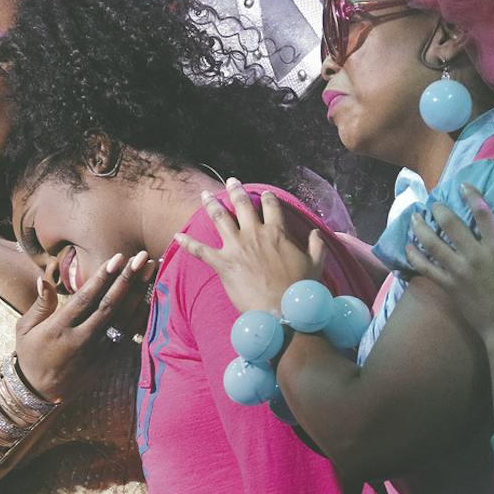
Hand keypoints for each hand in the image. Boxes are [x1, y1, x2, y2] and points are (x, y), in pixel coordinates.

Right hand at [14, 250, 148, 400]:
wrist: (42, 393)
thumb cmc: (31, 354)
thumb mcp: (25, 329)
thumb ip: (40, 304)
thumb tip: (43, 279)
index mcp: (59, 328)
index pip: (86, 299)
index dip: (103, 278)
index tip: (117, 259)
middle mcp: (81, 339)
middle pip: (109, 306)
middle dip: (127, 280)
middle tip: (141, 257)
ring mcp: (97, 351)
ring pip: (123, 319)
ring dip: (138, 293)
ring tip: (150, 270)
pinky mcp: (107, 360)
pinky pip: (128, 335)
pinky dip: (140, 316)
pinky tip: (150, 297)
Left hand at [177, 178, 323, 314]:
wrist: (280, 311)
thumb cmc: (299, 290)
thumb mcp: (315, 265)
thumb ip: (316, 246)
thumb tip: (316, 233)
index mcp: (277, 232)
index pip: (271, 207)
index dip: (268, 198)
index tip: (265, 193)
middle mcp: (254, 233)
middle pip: (242, 204)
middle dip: (236, 191)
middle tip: (230, 182)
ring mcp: (236, 247)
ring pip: (219, 218)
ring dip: (211, 204)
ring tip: (205, 194)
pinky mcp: (222, 263)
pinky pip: (200, 250)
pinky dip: (187, 242)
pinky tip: (177, 236)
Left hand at [399, 186, 493, 339]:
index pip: (483, 214)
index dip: (471, 196)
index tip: (462, 185)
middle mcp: (475, 257)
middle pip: (450, 225)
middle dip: (439, 209)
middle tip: (433, 202)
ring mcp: (459, 272)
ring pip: (433, 244)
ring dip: (420, 228)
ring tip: (414, 217)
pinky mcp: (449, 287)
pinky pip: (427, 269)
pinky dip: (415, 256)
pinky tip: (407, 247)